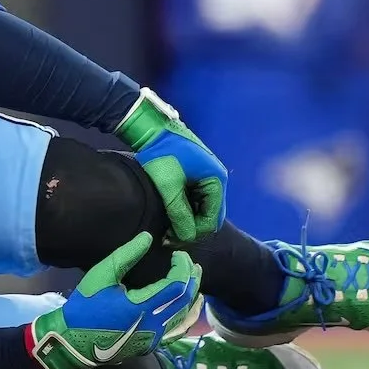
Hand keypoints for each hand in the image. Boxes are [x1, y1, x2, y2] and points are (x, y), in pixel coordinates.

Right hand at [28, 232, 202, 368]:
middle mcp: (154, 325)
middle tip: (188, 261)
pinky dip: (189, 315)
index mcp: (142, 307)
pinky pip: (178, 330)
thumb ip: (126, 256)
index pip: (177, 284)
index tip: (177, 253)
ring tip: (193, 277)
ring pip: (185, 315)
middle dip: (191, 277)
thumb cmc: (85, 307)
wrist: (74, 342)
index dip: (182, 266)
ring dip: (192, 294)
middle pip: (185, 299)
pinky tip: (192, 306)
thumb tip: (148, 238)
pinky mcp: (151, 345)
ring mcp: (154, 338)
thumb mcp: (101, 276)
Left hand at [116, 88, 226, 241]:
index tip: (171, 237)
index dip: (193, 232)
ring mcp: (207, 178)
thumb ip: (179, 213)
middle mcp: (216, 180)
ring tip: (166, 227)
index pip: (212, 219)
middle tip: (168, 236)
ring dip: (186, 220)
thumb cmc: (162, 155)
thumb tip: (187, 237)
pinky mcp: (196, 177)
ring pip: (201, 210)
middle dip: (190, 228)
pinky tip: (169, 215)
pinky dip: (184, 210)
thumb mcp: (169, 187)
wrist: (152, 130)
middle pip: (209, 216)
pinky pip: (195, 201)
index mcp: (216, 180)